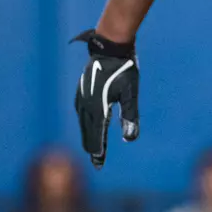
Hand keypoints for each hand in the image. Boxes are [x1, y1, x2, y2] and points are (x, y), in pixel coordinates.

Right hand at [71, 30, 138, 167]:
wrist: (111, 47)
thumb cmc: (125, 69)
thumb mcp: (131, 93)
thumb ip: (130, 116)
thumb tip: (130, 138)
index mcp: (98, 107)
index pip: (97, 135)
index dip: (99, 151)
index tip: (99, 164)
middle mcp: (86, 104)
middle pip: (87, 131)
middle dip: (92, 147)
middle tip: (97, 163)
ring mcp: (82, 96)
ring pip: (82, 123)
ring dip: (87, 136)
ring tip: (91, 148)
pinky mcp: (82, 90)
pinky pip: (80, 112)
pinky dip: (84, 123)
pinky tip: (86, 125)